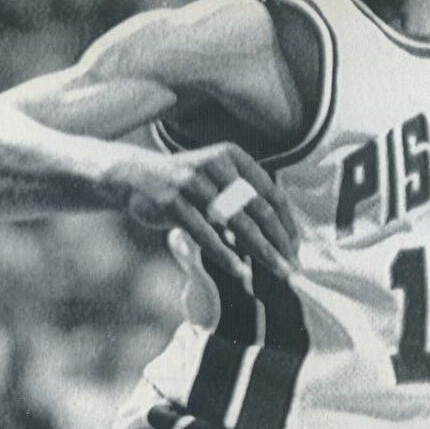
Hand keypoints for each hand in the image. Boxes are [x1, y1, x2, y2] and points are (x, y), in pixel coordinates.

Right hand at [105, 141, 298, 279]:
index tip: (296, 248)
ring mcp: (193, 182)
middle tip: (292, 266)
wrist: (133, 175)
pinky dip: (224, 254)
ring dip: (261, 251)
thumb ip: (243, 197)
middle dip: (280, 241)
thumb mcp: (216, 178)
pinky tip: (240, 271)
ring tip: (277, 271)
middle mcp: (216, 165)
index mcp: (233, 156)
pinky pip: (205, 234)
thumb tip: (278, 232)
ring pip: (237, 223)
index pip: (271, 192)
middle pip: (259, 208)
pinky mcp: (172, 202)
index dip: (287, 222)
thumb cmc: (185, 184)